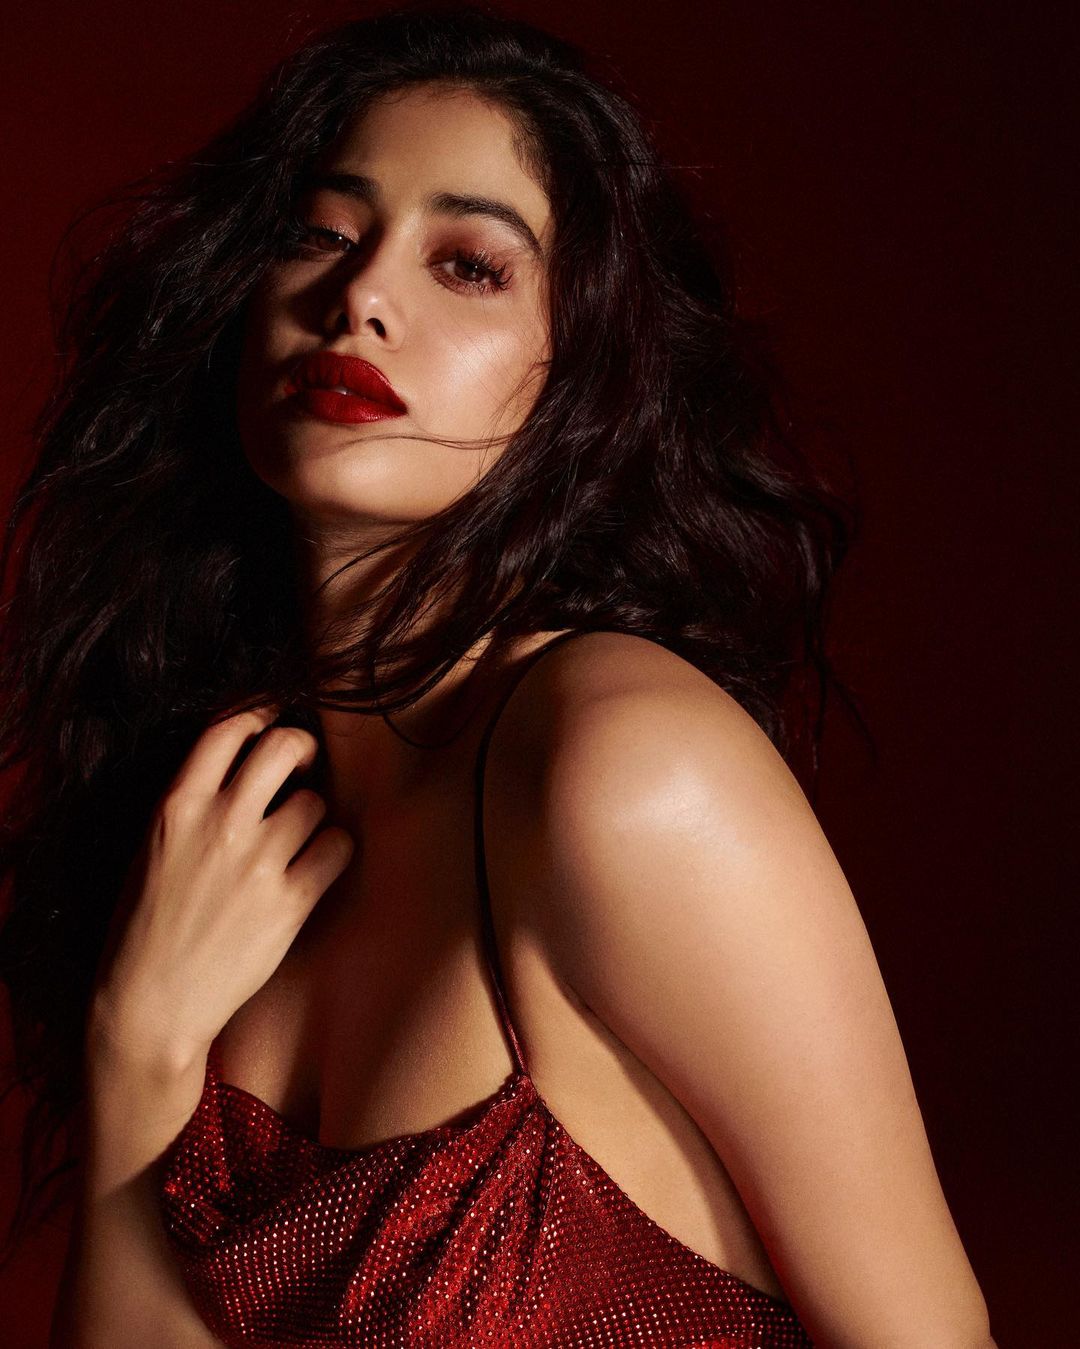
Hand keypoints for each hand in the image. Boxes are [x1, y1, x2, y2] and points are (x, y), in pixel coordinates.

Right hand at [90, 704, 353, 1072]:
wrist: (150, 1005)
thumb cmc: (145, 927)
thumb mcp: (153, 848)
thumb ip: (194, 802)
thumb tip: (247, 766)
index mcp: (177, 806)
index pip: (228, 727)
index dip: (260, 712)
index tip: (274, 718)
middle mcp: (219, 823)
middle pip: (285, 746)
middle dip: (301, 748)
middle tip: (301, 767)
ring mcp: (257, 862)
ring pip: (316, 801)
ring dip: (314, 813)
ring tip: (298, 837)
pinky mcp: (290, 902)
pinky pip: (338, 846)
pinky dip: (334, 850)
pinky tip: (317, 865)